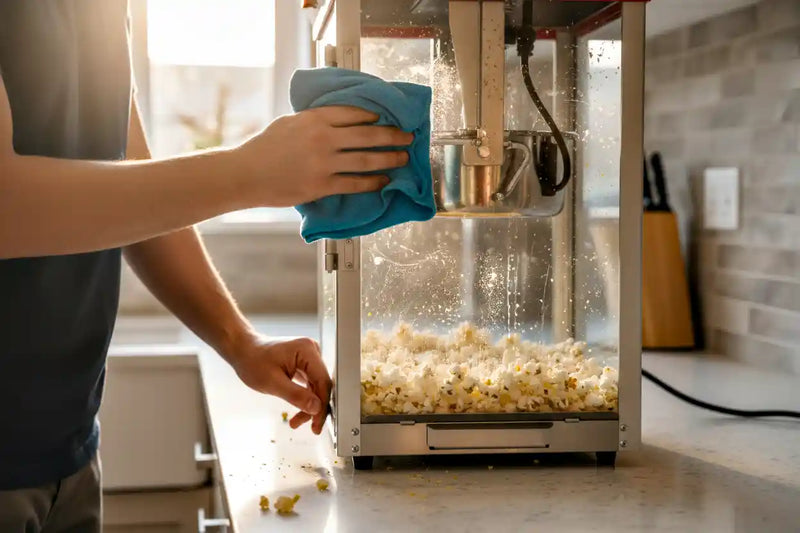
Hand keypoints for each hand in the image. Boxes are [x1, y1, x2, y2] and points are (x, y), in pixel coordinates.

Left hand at [229, 334, 331, 433]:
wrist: (243, 352)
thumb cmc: (253, 361)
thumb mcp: (273, 383)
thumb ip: (296, 395)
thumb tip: (317, 408)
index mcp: (307, 350)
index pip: (323, 381)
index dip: (322, 405)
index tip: (317, 424)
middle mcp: (312, 351)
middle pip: (321, 385)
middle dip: (315, 408)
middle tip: (310, 427)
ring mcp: (309, 357)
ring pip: (316, 388)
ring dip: (309, 406)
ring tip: (297, 421)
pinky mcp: (304, 364)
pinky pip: (310, 385)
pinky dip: (305, 399)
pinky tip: (299, 411)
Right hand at [234, 106, 412, 206]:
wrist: (246, 174)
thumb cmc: (264, 148)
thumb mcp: (289, 122)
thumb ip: (313, 120)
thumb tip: (337, 120)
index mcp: (314, 118)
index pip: (354, 113)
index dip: (374, 116)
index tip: (386, 119)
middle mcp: (322, 138)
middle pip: (367, 135)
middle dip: (392, 136)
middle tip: (408, 137)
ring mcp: (323, 163)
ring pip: (365, 160)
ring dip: (389, 159)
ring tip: (402, 158)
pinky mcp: (321, 185)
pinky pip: (355, 183)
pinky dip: (372, 182)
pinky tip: (384, 181)